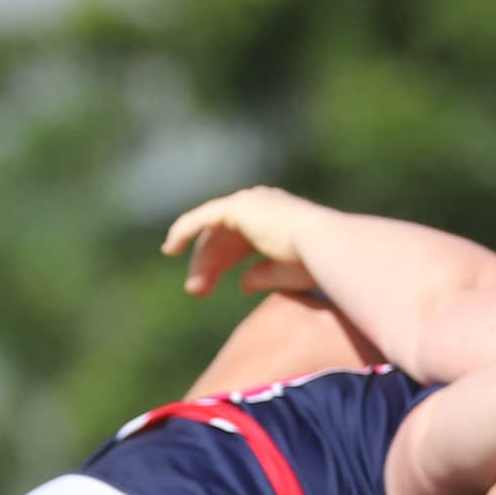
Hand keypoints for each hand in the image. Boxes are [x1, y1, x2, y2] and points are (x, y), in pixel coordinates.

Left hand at [164, 187, 322, 298]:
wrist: (325, 248)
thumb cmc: (316, 264)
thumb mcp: (285, 273)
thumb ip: (262, 275)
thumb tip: (242, 283)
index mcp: (277, 218)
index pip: (239, 239)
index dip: (220, 264)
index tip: (205, 291)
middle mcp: (264, 204)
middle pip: (222, 236)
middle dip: (208, 265)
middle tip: (197, 292)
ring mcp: (251, 202)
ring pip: (211, 232)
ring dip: (200, 261)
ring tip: (194, 288)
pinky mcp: (238, 207)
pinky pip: (201, 219)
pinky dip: (183, 231)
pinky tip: (170, 249)